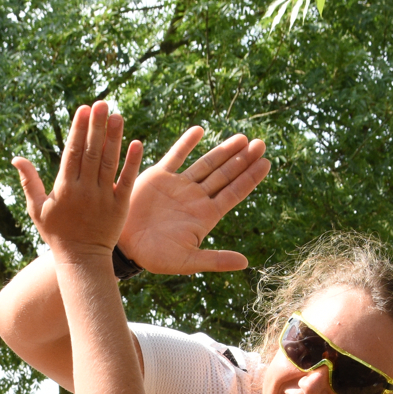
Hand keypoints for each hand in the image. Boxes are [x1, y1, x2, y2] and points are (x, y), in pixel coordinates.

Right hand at [13, 101, 143, 263]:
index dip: (78, 130)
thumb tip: (16, 158)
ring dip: (114, 138)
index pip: (72, 153)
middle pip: (91, 152)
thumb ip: (29, 182)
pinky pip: (126, 181)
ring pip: (109, 162)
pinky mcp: (120, 206)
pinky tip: (136, 143)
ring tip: (117, 115)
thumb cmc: (56, 233)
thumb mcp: (37, 209)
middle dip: (96, 126)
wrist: (81, 260)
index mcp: (65, 188)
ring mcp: (103, 198)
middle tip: (102, 102)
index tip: (83, 109)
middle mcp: (85, 190)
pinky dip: (131, 163)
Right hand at [119, 128, 269, 273]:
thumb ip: (216, 260)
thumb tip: (245, 263)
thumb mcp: (188, 261)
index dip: (250, 178)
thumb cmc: (156, 257)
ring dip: (224, 150)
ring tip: (242, 138)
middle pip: (226, 174)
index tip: (266, 163)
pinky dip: (187, 143)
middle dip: (243, 159)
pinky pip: (176, 155)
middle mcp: (196, 198)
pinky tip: (200, 130)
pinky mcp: (159, 177)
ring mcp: (179, 186)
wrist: (125, 246)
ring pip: (207, 163)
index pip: (234, 192)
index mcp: (206, 215)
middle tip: (261, 144)